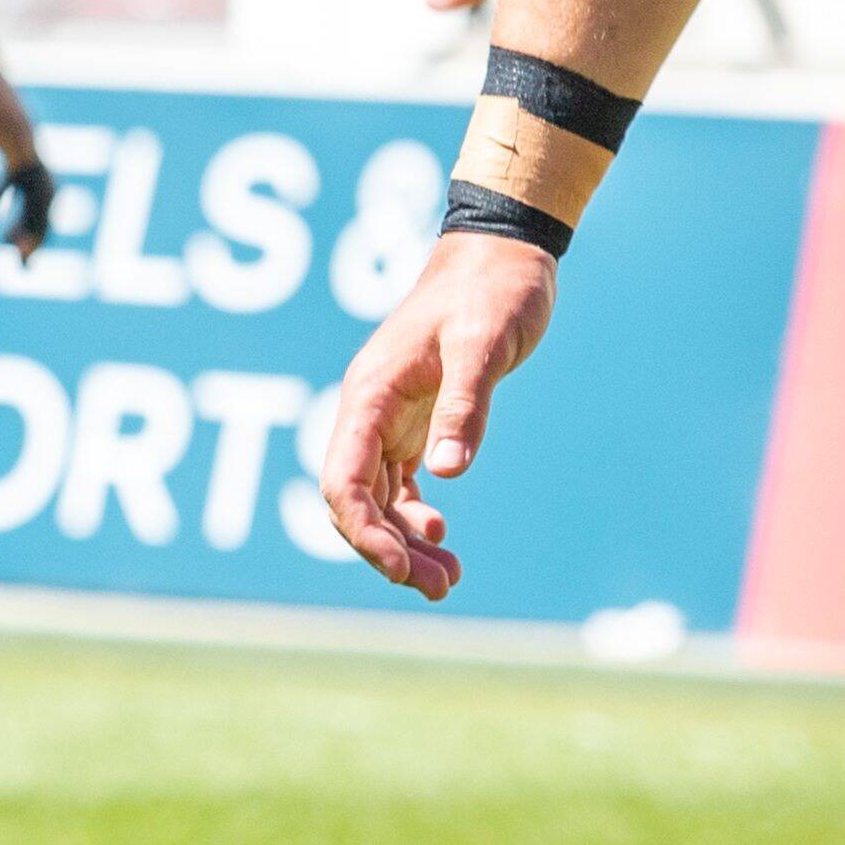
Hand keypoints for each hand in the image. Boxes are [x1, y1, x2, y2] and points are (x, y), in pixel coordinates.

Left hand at [0, 38, 53, 254]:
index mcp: (18, 142)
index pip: (37, 197)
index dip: (30, 230)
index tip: (14, 259)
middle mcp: (27, 140)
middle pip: (44, 196)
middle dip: (35, 232)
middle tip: (20, 268)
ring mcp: (19, 134)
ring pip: (35, 184)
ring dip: (25, 216)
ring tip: (6, 246)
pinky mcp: (7, 129)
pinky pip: (20, 169)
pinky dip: (11, 193)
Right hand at [315, 230, 564, 598]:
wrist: (502, 256)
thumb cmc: (492, 292)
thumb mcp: (483, 344)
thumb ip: (466, 405)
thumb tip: (448, 473)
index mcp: (370, 394)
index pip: (342, 479)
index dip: (362, 531)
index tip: (401, 569)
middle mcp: (369, 411)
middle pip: (353, 500)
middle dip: (385, 551)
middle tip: (439, 589)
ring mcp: (389, 418)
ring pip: (376, 499)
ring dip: (402, 544)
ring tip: (448, 581)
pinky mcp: (417, 421)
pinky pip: (398, 485)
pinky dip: (414, 520)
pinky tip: (443, 539)